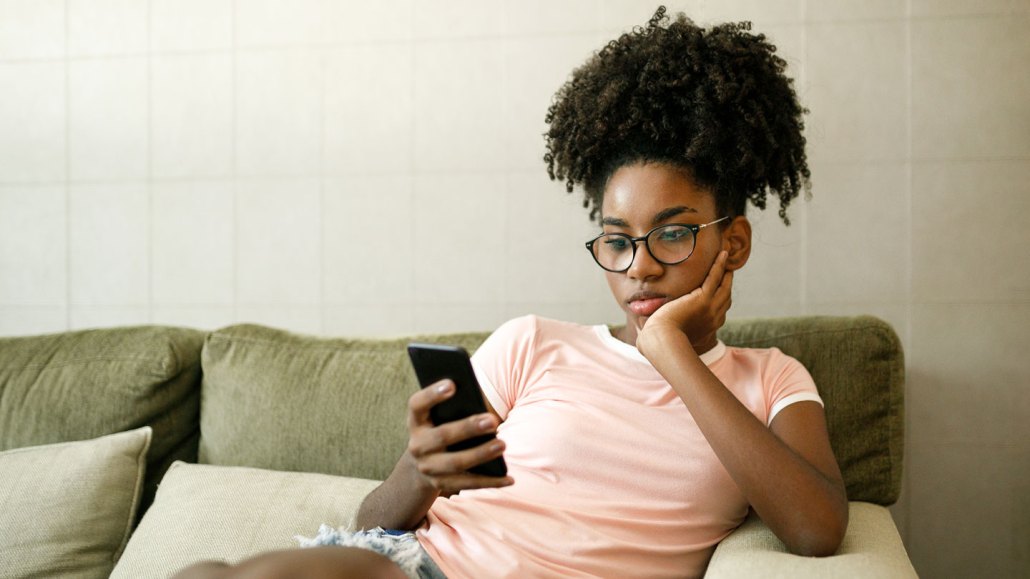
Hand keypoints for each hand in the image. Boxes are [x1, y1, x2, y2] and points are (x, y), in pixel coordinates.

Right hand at [405, 380, 513, 495]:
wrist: (421, 465)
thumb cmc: (439, 429)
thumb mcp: (438, 417)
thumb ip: (453, 407)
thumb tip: (482, 404)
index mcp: (416, 422)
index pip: (417, 404)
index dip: (432, 394)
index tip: (452, 384)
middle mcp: (417, 446)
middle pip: (442, 436)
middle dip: (468, 428)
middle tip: (492, 420)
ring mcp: (428, 468)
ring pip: (455, 463)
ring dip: (481, 454)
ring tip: (502, 445)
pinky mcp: (441, 485)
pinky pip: (469, 484)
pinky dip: (491, 482)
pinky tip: (510, 478)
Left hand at [640, 250, 732, 353]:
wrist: (660, 341)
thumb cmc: (655, 343)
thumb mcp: (660, 338)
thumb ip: (654, 333)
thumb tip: (637, 333)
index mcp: (705, 329)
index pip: (718, 312)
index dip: (720, 300)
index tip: (719, 291)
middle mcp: (713, 319)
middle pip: (725, 298)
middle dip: (726, 284)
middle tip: (727, 271)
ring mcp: (710, 308)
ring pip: (723, 286)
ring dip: (725, 271)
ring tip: (725, 258)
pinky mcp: (703, 299)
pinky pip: (715, 277)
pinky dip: (719, 265)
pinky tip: (722, 254)